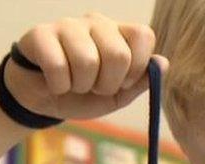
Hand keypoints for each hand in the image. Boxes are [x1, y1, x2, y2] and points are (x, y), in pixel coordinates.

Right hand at [3, 12, 168, 119]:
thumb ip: (142, 81)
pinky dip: (59, 86)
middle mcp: (97, 23)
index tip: (125, 83)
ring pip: (87, 61)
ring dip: (81, 86)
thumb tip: (163, 63)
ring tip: (75, 85)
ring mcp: (68, 25)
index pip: (143, 34)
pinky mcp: (41, 33)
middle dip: (108, 84)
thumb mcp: (119, 95)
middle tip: (96, 87)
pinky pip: (58, 66)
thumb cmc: (85, 94)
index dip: (138, 65)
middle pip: (118, 54)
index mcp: (120, 34)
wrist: (43, 99)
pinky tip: (55, 83)